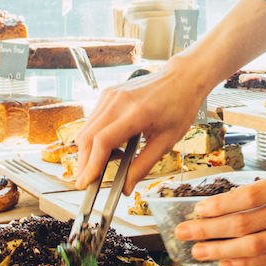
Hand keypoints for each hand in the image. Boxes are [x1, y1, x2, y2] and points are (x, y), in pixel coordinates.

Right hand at [73, 61, 213, 190]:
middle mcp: (118, 101)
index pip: (103, 141)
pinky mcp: (108, 94)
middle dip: (84, 164)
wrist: (182, 78)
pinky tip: (111, 147)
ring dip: (87, 152)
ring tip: (105, 165)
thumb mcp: (167, 141)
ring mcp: (110, 95)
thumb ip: (144, 165)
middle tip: (87, 183)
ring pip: (86, 130)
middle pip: (87, 137)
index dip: (91, 165)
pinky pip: (92, 121)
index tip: (86, 183)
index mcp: (137, 112)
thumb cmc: (180, 106)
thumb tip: (125, 187)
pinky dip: (94, 138)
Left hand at [174, 166, 265, 265]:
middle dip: (207, 228)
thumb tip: (256, 200)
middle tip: (183, 233)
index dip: (218, 205)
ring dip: (220, 250)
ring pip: (253, 242)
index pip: (247, 194)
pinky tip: (230, 265)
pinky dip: (248, 263)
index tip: (197, 209)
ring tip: (198, 253)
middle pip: (242, 219)